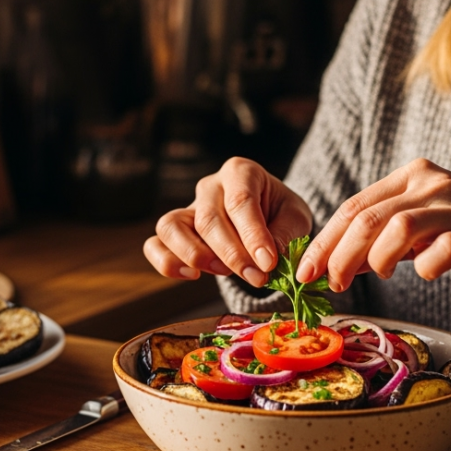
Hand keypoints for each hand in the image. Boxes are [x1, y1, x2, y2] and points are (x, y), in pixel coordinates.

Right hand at [144, 157, 313, 285]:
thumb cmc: (280, 214)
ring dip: (195, 254)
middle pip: (208, 218)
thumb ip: (285, 234)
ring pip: (171, 226)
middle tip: (257, 278)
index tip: (268, 264)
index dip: (253, 235)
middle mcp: (209, 186)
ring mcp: (187, 208)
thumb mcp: (296, 217)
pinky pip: (154, 244)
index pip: (240, 201)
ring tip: (223, 273)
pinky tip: (192, 276)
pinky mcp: (174, 232)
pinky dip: (166, 263)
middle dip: (233, 254)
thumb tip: (267, 258)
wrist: (267, 217)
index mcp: (241, 172)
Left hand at [295, 158, 450, 292]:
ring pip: (398, 227)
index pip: (356, 206)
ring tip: (375, 277)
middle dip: (339, 254)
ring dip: (375, 259)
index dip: (326, 240)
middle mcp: (431, 183)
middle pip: (369, 218)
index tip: (307, 269)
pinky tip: (427, 273)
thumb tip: (340, 260)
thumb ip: (385, 235)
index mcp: (412, 176)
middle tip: (329, 283)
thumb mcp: (425, 222)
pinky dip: (427, 266)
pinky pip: (442, 249)